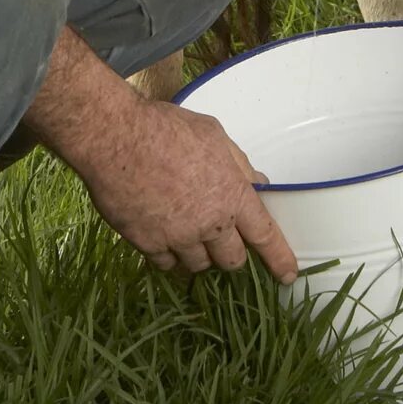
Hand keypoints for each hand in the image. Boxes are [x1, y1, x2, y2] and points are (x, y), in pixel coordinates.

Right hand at [65, 94, 297, 281]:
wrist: (114, 136)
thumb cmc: (165, 128)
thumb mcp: (213, 135)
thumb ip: (239, 165)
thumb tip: (259, 184)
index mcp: (232, 196)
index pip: (266, 237)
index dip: (280, 260)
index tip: (288, 275)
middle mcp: (209, 224)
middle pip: (232, 260)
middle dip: (230, 253)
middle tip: (220, 237)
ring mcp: (177, 237)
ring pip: (198, 265)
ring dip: (198, 254)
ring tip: (186, 231)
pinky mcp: (147, 243)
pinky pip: (166, 264)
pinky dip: (169, 255)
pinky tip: (163, 237)